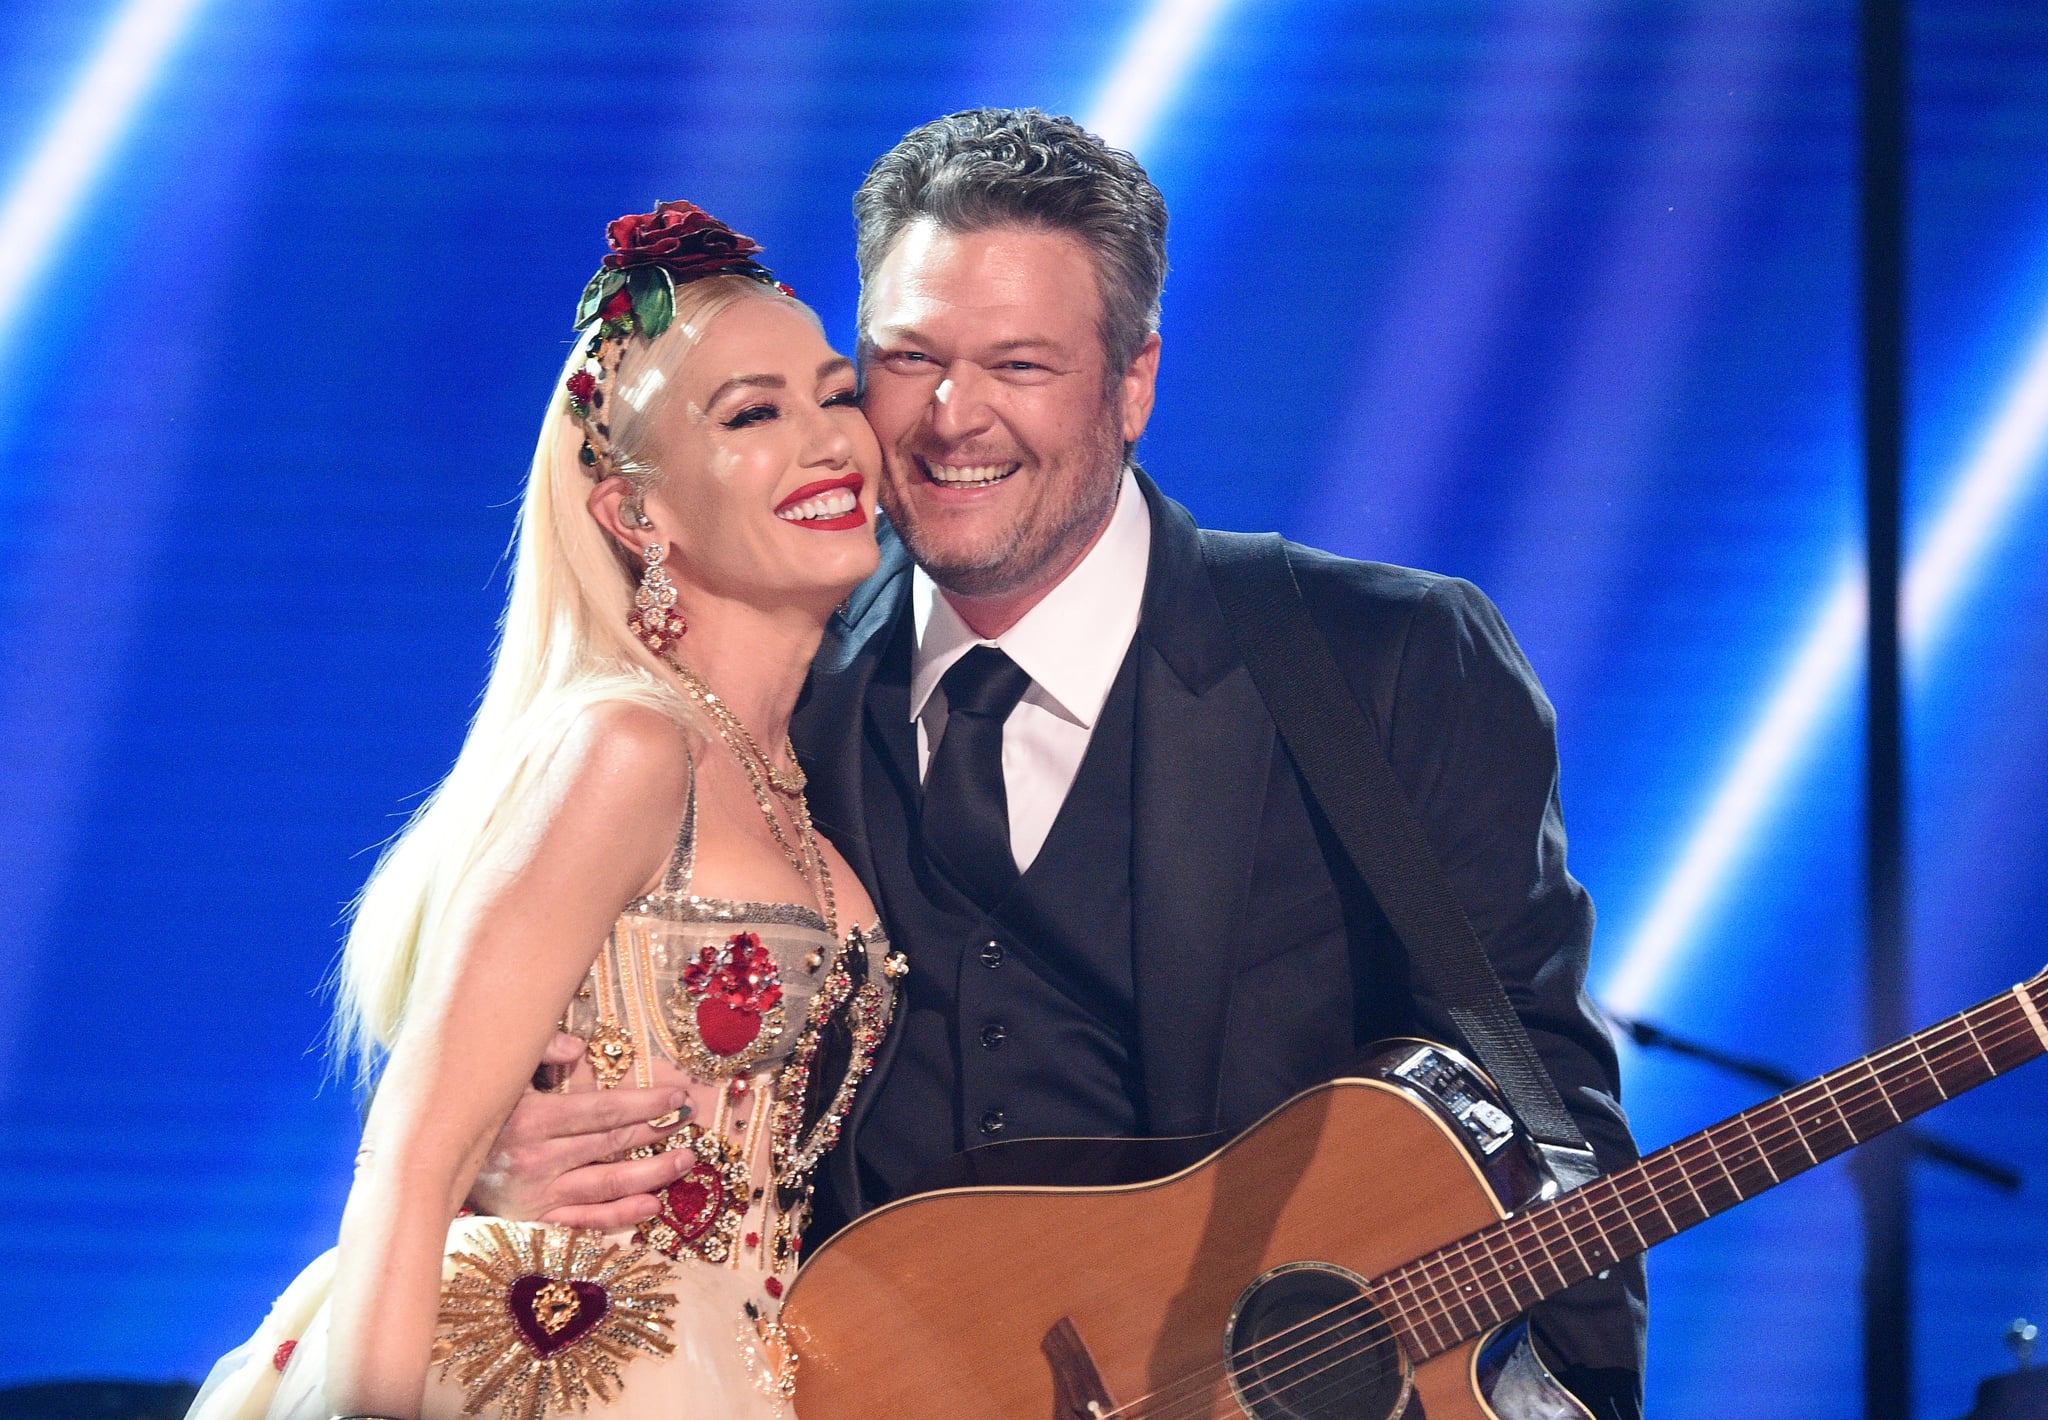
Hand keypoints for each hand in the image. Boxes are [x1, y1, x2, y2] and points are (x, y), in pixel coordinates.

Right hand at [468, 1033, 692, 1228]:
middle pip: (611, 1145)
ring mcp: (537, 1197)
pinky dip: (619, 1217)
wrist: (426, 1168)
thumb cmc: (473, 1115)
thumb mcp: (500, 1077)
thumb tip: (579, 1048)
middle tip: (690, 1123)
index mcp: (532, 1120)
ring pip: (606, 1185)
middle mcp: (537, 1161)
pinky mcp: (533, 1224)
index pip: (603, 1110)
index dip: (645, 1103)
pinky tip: (651, 1207)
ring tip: (685, 1160)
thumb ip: (539, 1054)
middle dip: (656, 1132)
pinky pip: (584, 1223)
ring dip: (651, 1174)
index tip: (677, 1095)